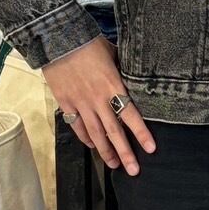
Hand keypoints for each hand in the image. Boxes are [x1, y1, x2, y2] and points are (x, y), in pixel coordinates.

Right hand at [41, 36, 155, 174]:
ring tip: (114, 165)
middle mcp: (97, 99)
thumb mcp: (112, 54)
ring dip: (105, 151)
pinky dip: (85, 138)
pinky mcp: (66, 103)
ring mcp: (80, 103)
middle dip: (125, 153)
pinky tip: (92, 146)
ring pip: (95, 133)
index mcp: (112, 85)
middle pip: (114, 131)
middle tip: (133, 170)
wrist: (57, 39)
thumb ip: (122, 71)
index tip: (151, 149)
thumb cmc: (88, 43)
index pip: (131, 115)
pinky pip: (77, 125)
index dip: (141, 133)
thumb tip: (133, 79)